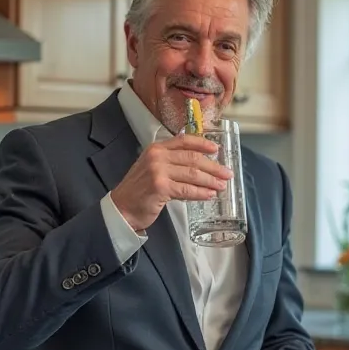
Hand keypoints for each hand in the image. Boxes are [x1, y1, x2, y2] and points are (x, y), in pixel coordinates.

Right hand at [111, 134, 232, 231]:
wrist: (122, 208)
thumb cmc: (139, 191)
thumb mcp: (153, 169)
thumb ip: (171, 163)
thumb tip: (199, 167)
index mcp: (156, 148)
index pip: (184, 140)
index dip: (202, 144)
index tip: (216, 150)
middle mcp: (157, 156)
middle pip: (192, 158)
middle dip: (213, 167)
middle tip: (226, 173)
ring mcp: (158, 171)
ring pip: (192, 174)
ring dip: (210, 181)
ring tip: (221, 186)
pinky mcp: (160, 187)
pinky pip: (187, 189)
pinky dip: (200, 193)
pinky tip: (209, 195)